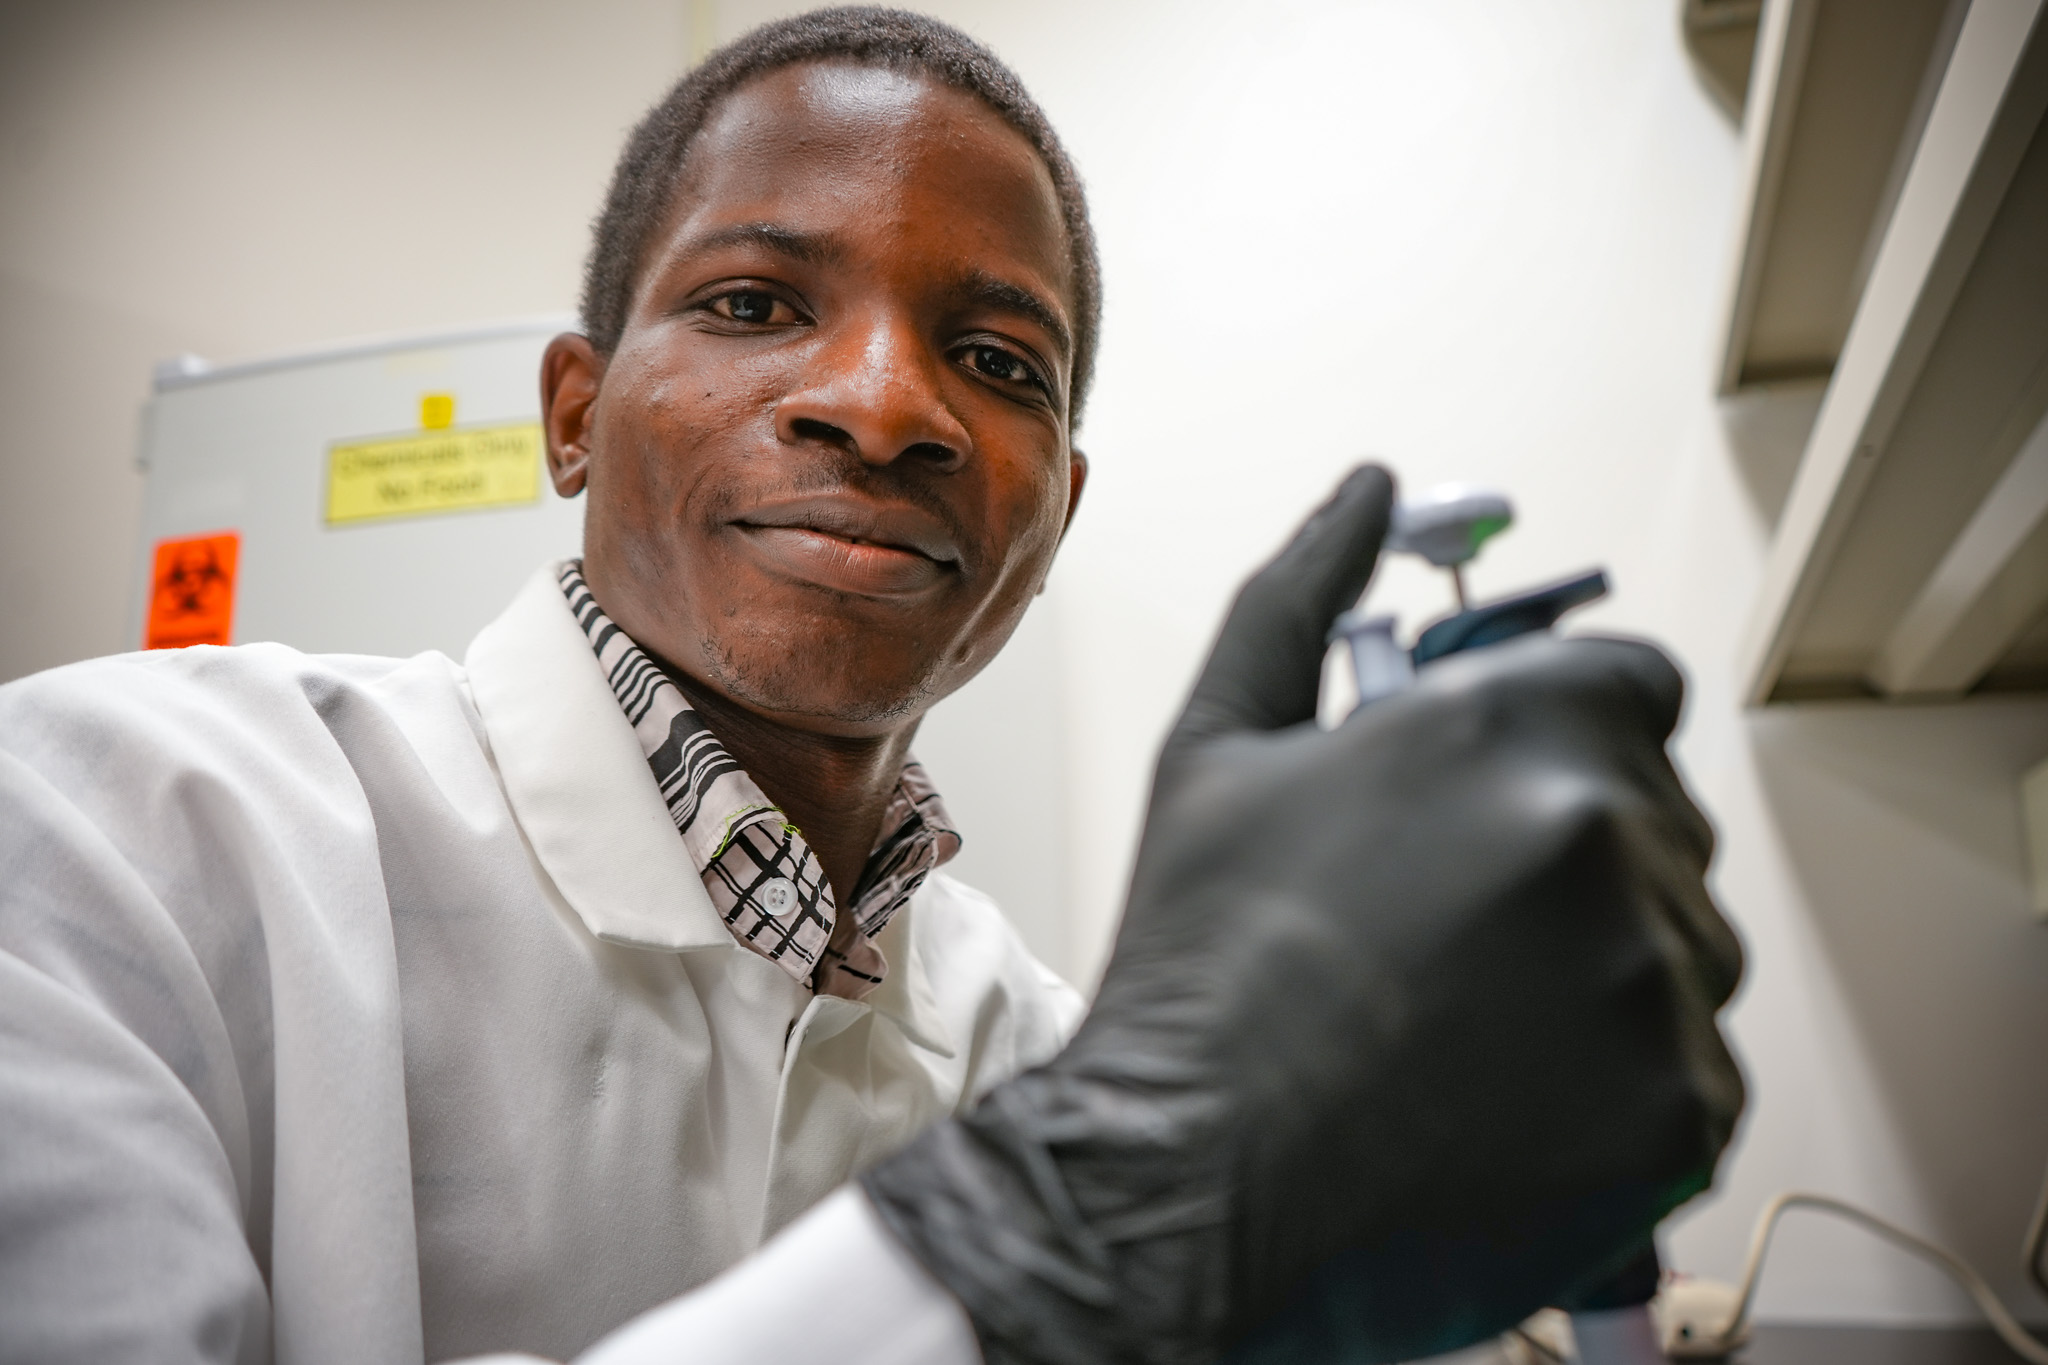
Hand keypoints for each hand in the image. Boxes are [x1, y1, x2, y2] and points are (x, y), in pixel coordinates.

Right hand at [863, 466, 1743, 1363]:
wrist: (1187, 1168)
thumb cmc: (1201, 957)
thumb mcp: (1224, 746)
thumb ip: (1306, 596)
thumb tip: (1365, 488)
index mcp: (1516, 723)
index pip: (1632, 684)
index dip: (1563, 734)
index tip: (1500, 799)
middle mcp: (1609, 833)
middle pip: (1659, 817)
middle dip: (1574, 855)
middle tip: (1452, 927)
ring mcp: (1655, 978)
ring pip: (1683, 944)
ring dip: (1603, 968)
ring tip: (1467, 1020)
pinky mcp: (1678, 1107)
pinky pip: (1692, 1065)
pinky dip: (1619, 1082)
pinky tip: (1498, 1095)